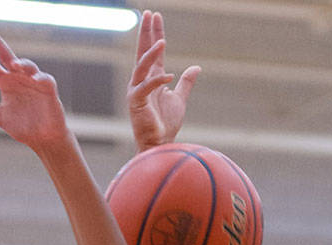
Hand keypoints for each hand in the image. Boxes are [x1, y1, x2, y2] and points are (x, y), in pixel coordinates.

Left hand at [0, 26, 71, 150]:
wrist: (43, 139)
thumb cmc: (23, 127)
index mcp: (5, 82)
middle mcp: (18, 78)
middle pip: (6, 55)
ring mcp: (33, 82)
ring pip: (27, 65)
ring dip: (22, 63)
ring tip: (15, 64)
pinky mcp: (48, 89)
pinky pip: (45, 78)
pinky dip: (40, 77)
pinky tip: (35, 79)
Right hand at [128, 11, 199, 150]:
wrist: (160, 144)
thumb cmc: (166, 124)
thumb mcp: (179, 98)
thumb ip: (186, 82)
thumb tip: (196, 67)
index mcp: (150, 79)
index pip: (152, 52)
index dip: (154, 34)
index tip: (155, 16)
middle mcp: (141, 82)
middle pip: (143, 52)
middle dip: (146, 33)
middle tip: (149, 14)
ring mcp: (136, 91)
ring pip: (142, 67)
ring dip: (151, 53)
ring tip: (162, 40)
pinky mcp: (136, 103)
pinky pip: (146, 88)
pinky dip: (157, 82)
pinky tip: (169, 76)